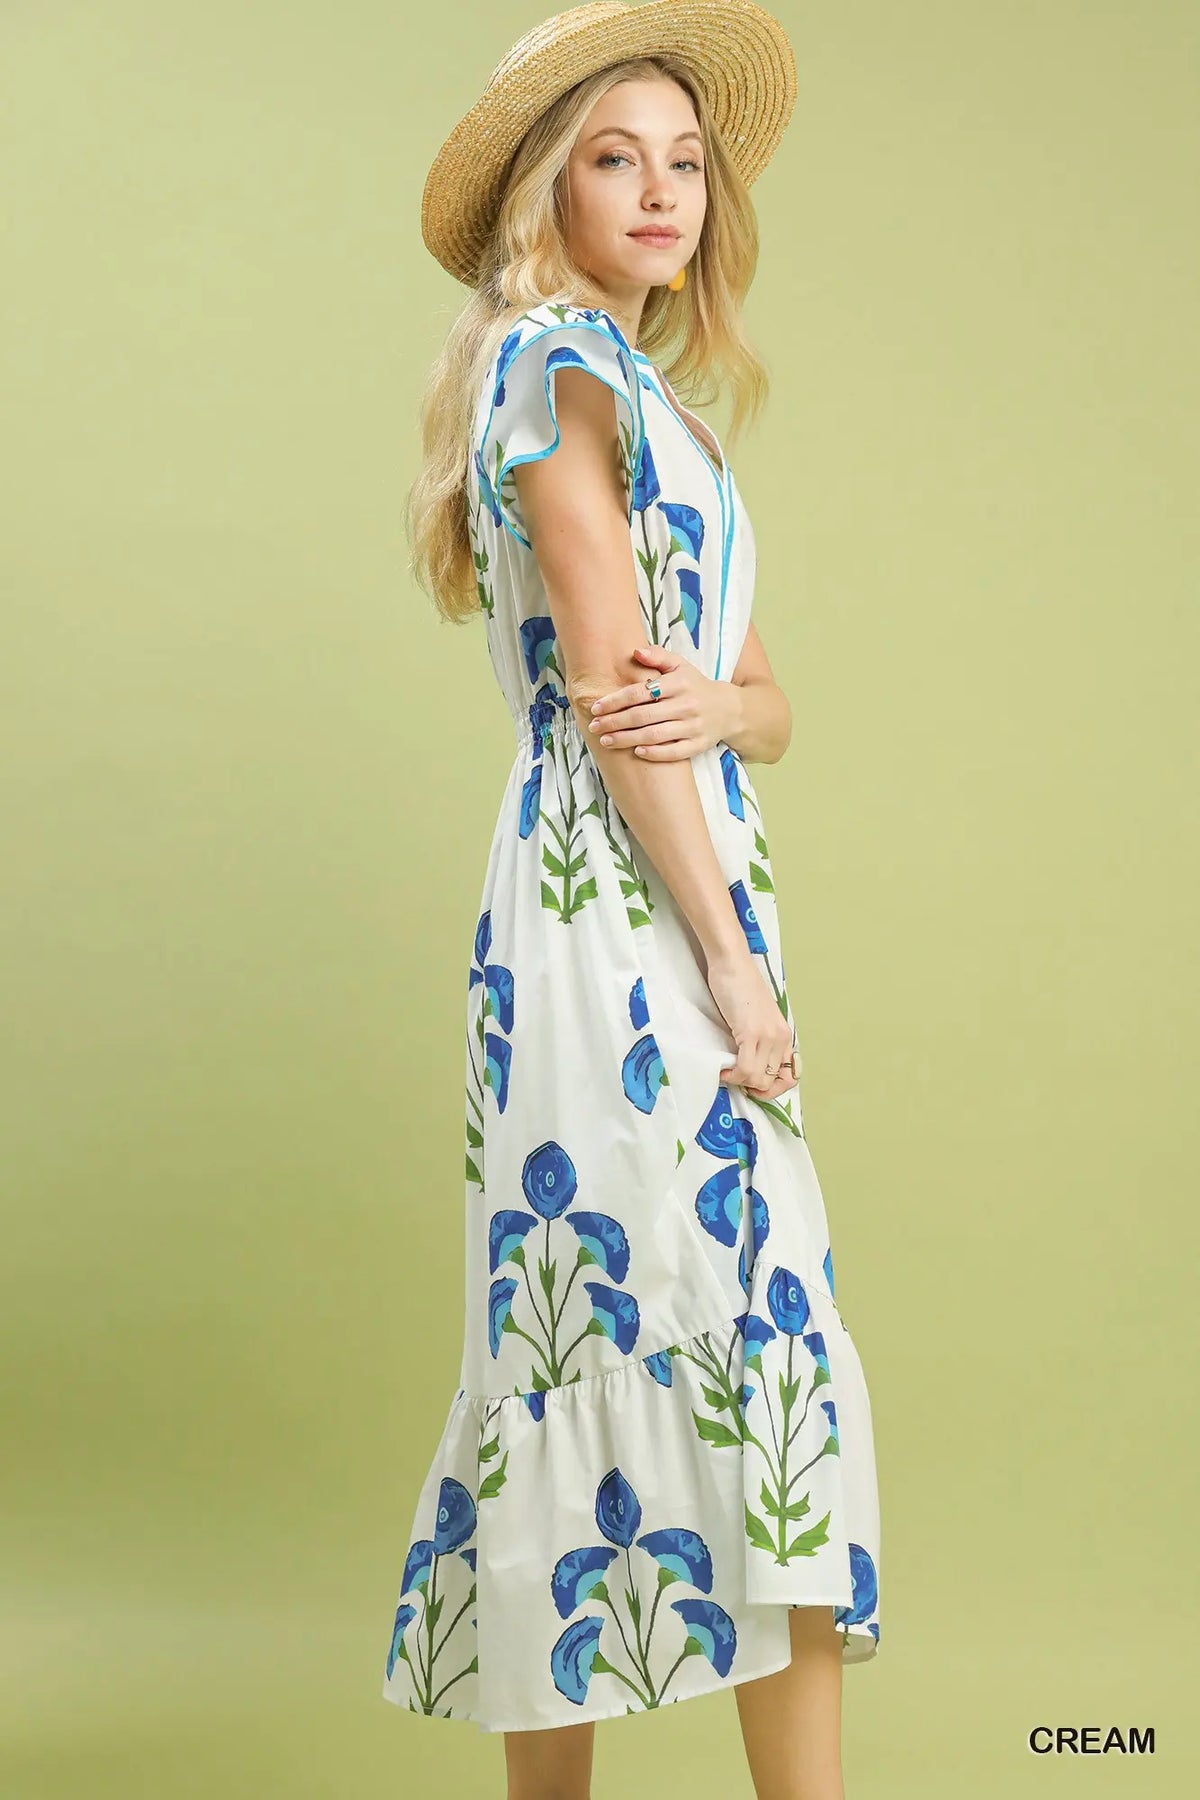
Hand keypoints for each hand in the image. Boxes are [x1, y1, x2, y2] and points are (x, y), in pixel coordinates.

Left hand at [585, 644, 736, 759]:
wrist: (730, 709)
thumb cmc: (696, 685)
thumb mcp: (680, 665)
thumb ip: (658, 656)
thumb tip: (635, 651)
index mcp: (678, 683)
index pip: (640, 692)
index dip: (615, 701)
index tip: (596, 707)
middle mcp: (686, 705)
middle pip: (643, 716)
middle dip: (615, 722)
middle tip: (595, 726)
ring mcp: (693, 727)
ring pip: (655, 736)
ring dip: (627, 740)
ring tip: (606, 741)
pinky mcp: (698, 745)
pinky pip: (674, 753)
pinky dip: (655, 754)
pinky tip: (636, 752)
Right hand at [705, 947, 801, 1099]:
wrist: (732, 964)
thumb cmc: (740, 987)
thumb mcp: (758, 1019)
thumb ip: (760, 1041)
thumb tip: (752, 1067)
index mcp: (785, 1035)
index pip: (790, 1077)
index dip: (771, 1089)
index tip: (754, 1086)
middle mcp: (781, 1038)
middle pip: (771, 1082)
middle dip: (751, 1086)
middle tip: (736, 1077)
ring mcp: (768, 1036)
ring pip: (757, 1079)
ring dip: (739, 1081)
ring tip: (727, 1071)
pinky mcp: (751, 1033)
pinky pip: (746, 1069)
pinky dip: (732, 1075)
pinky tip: (723, 1069)